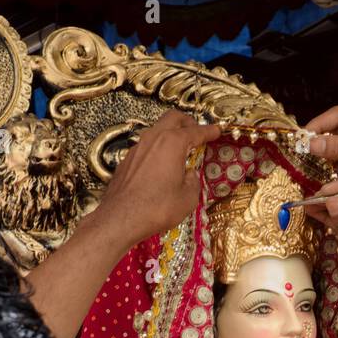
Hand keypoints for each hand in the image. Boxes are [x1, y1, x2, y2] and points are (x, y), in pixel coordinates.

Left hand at [94, 110, 220, 247]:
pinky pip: (146, 146)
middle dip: (187, 121)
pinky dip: (157, 148)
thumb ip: (193, 181)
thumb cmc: (157, 208)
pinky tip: (161, 164)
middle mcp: (153, 138)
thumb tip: (189, 175)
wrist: (121, 219)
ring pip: (156, 130)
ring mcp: (137, 147)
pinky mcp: (127, 160)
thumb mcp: (187, 198)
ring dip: (170, 133)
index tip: (217, 130)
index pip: (195, 131)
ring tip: (179, 148)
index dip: (208, 131)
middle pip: (172, 118)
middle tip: (197, 131)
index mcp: (172, 143)